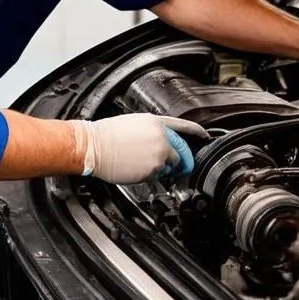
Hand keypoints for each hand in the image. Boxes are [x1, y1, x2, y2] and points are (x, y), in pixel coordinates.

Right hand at [72, 115, 209, 183]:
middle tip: (178, 165)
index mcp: (157, 123)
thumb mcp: (134, 123)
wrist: (94, 147)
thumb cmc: (107, 135)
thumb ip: (152, 130)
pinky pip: (157, 176)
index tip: (204, 136)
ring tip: (143, 164)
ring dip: (162, 168)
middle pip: (181, 152)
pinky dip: (151, 176)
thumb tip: (160, 139)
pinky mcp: (152, 171)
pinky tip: (137, 170)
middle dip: (181, 160)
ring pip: (169, 166)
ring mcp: (158, 156)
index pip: (184, 127)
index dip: (197, 132)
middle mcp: (161, 139)